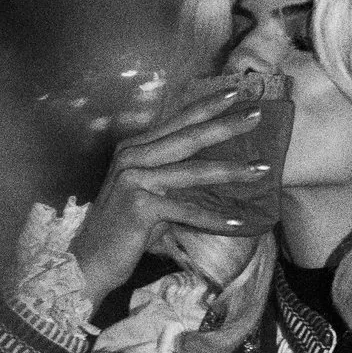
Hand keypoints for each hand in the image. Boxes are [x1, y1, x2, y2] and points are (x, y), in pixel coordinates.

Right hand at [68, 85, 270, 306]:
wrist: (90, 261)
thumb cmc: (125, 229)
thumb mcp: (151, 194)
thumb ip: (176, 179)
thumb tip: (219, 171)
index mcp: (135, 148)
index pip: (177, 121)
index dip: (207, 105)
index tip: (236, 91)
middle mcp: (132, 157)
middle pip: (188, 136)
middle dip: (226, 125)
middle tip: (257, 115)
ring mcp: (134, 179)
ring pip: (193, 172)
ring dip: (231, 171)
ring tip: (261, 170)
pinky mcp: (139, 206)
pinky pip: (186, 211)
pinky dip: (214, 219)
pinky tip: (238, 223)